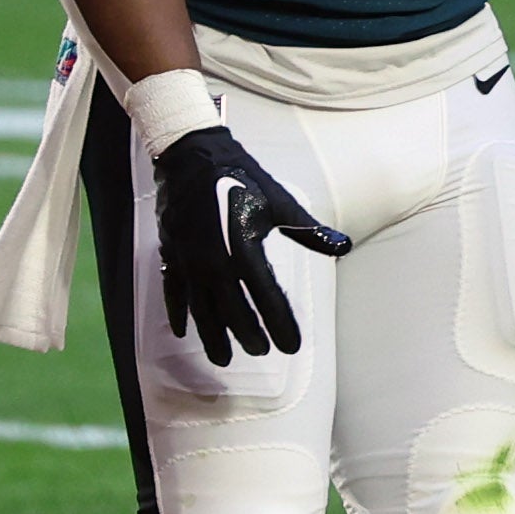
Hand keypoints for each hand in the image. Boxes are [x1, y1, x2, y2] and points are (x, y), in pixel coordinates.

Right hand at [149, 127, 351, 367]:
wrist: (192, 156)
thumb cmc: (241, 177)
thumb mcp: (279, 201)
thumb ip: (309, 229)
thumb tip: (343, 245)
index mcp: (244, 249)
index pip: (267, 297)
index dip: (280, 324)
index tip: (292, 347)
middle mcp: (214, 261)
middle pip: (232, 310)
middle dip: (247, 334)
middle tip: (261, 352)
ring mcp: (189, 260)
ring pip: (201, 308)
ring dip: (212, 334)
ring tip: (223, 358)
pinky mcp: (171, 253)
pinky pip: (173, 291)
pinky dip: (177, 312)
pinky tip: (182, 331)